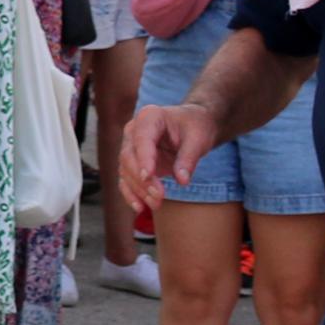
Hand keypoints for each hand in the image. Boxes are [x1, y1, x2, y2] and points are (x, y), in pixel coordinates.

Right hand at [121, 101, 219, 215]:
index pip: (141, 139)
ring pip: (126, 171)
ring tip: (156, 204)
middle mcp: (134, 131)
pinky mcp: (133, 163)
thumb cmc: (195, 126)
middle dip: (142, 179)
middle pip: (128, 156)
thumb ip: (189, 158)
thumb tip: (182, 180)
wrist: (193, 126)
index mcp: (149, 117)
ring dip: (139, 190)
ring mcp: (130, 147)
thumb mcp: (198, 139)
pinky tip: (139, 207)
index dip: (143, 158)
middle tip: (160, 196)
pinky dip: (131, 194)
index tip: (148, 176)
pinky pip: (126, 179)